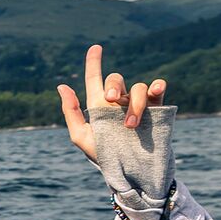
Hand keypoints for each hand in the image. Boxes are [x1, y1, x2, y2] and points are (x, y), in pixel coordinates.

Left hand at [57, 45, 167, 159]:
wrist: (130, 172)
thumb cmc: (103, 156)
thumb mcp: (81, 137)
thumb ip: (71, 111)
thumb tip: (62, 86)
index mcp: (99, 106)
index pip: (95, 79)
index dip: (94, 62)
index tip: (95, 47)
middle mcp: (118, 103)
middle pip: (116, 79)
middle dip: (114, 85)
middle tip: (111, 100)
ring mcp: (138, 105)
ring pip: (138, 88)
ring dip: (134, 103)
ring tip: (131, 125)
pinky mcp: (156, 110)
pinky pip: (158, 90)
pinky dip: (158, 85)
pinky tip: (156, 89)